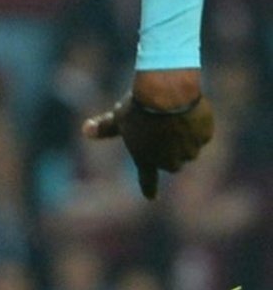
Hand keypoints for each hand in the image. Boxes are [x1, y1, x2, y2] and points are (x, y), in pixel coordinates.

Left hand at [82, 73, 213, 200]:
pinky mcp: (204, 138)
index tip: (150, 196)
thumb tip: (85, 130)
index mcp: (145, 158)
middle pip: (172, 163)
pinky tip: (188, 110)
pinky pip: (202, 132)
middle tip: (162, 128)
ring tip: (174, 114)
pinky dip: (197, 124)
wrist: (167, 93)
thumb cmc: (139, 105)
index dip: (149, 187)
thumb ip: (104, 127)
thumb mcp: (119, 117)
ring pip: (189, 148)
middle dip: (169, 151)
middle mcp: (168, 161)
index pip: (147, 179)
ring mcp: (188, 151)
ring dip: (184, 138)